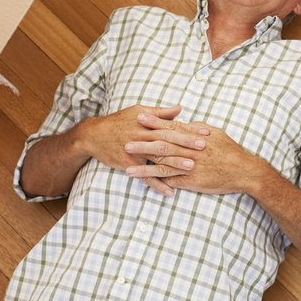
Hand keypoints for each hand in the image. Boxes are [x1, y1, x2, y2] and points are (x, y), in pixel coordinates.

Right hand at [75, 105, 206, 185]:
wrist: (94, 135)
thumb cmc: (119, 122)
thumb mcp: (138, 111)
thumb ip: (161, 112)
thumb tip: (180, 108)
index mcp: (148, 123)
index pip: (173, 126)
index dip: (189, 130)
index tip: (206, 133)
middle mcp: (143, 136)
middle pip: (168, 140)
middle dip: (187, 144)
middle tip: (205, 148)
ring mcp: (136, 151)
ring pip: (158, 158)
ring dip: (175, 163)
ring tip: (192, 168)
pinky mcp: (129, 164)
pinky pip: (145, 176)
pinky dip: (158, 184)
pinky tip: (170, 191)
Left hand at [128, 121, 272, 196]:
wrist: (244, 171)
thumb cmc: (231, 151)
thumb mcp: (216, 133)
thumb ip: (199, 128)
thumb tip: (186, 122)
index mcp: (195, 136)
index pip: (171, 127)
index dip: (155, 122)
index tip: (140, 116)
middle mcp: (190, 149)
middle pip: (163, 143)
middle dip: (143, 139)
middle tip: (125, 136)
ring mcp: (190, 165)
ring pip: (162, 162)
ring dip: (143, 161)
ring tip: (126, 159)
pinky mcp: (191, 180)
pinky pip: (168, 179)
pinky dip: (153, 178)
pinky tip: (140, 178)